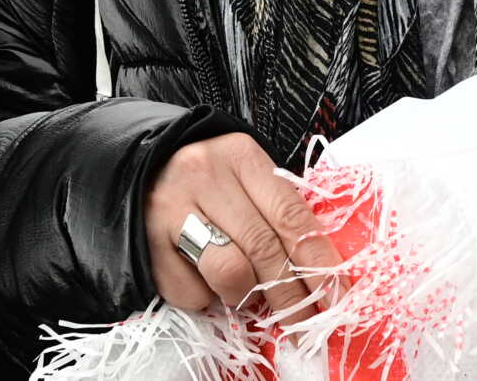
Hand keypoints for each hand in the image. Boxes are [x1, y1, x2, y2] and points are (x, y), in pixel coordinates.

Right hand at [143, 132, 339, 322]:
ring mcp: (172, 208)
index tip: (337, 293)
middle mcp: (205, 176)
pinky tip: (205, 281)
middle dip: (291, 294)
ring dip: (246, 296)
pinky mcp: (147, 241)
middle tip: (303, 320)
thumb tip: (321, 269)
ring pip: (230, 272)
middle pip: (264, 248)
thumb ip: (277, 210)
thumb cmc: (206, 178)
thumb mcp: (244, 176)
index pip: (291, 214)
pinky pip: (191, 290)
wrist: (139, 167)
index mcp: (240, 155)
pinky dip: (206, 298)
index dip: (319, 260)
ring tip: (246, 294)